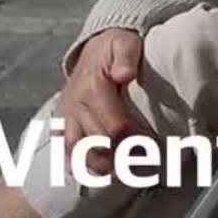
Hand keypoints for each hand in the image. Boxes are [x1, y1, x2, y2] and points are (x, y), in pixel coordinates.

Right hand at [62, 28, 143, 175]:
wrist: (94, 46)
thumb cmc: (114, 47)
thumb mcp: (123, 43)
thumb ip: (126, 57)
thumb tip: (125, 74)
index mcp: (92, 90)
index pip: (114, 127)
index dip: (134, 143)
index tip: (153, 151)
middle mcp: (76, 107)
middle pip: (96, 146)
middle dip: (120, 161)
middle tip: (144, 167)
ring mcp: (68, 117)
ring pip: (77, 152)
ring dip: (98, 167)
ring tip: (121, 174)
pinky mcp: (63, 122)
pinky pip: (63, 148)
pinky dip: (75, 164)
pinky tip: (92, 173)